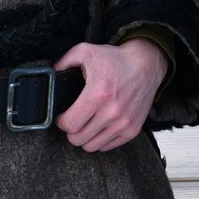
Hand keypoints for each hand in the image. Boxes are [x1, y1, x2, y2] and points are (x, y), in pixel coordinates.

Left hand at [53, 40, 167, 152]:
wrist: (146, 64)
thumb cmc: (116, 59)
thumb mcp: (86, 51)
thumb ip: (65, 61)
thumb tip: (51, 73)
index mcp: (98, 93)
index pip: (70, 124)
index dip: (61, 121)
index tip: (63, 116)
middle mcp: (112, 111)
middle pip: (78, 139)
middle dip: (72, 130)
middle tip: (75, 119)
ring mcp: (124, 123)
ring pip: (91, 146)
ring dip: (85, 137)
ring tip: (87, 123)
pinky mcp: (132, 130)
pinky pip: (107, 146)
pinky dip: (100, 139)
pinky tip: (100, 125)